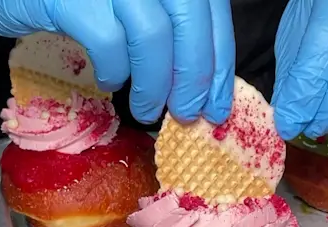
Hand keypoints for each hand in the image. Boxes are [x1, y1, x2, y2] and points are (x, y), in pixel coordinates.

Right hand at [0, 0, 235, 123]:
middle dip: (195, 75)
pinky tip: (109, 81)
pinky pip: (108, 41)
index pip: (209, 8)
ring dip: (157, 82)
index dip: (219, 59)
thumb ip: (166, 24)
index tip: (217, 104)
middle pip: (189, 18)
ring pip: (153, 33)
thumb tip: (203, 80)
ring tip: (148, 109)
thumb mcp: (129, 2)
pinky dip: (116, 69)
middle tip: (188, 114)